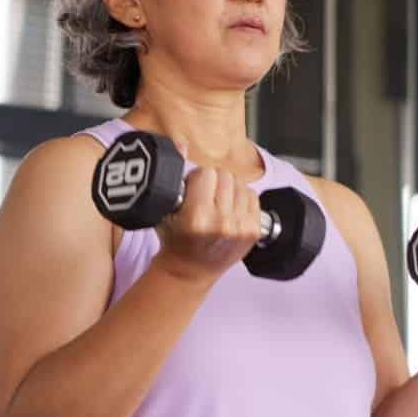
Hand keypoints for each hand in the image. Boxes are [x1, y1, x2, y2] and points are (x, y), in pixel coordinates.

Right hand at [150, 137, 263, 284]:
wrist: (190, 271)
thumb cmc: (174, 240)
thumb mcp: (164, 210)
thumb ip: (173, 176)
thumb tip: (182, 145)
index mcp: (197, 217)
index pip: (206, 173)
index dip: (197, 178)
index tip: (192, 189)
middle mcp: (221, 223)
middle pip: (225, 176)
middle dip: (213, 182)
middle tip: (205, 196)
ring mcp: (240, 228)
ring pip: (241, 184)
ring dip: (229, 189)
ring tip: (217, 204)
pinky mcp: (253, 231)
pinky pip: (254, 196)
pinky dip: (242, 199)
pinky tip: (230, 210)